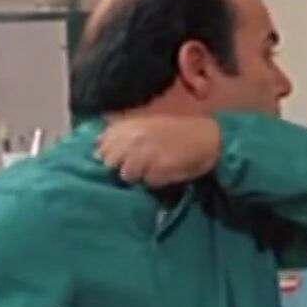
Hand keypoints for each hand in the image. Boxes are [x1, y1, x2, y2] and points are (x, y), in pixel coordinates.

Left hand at [96, 116, 220, 187]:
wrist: (210, 138)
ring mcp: (147, 153)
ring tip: (151, 171)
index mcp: (130, 125)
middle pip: (110, 162)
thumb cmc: (178, 132)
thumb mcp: (147, 124)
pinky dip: (154, 181)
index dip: (107, 154)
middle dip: (119, 167)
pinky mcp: (160, 167)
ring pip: (127, 175)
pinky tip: (164, 174)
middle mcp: (135, 137)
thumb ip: (122, 132)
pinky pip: (147, 182)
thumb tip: (96, 145)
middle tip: (136, 167)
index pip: (102, 144)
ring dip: (137, 176)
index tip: (116, 159)